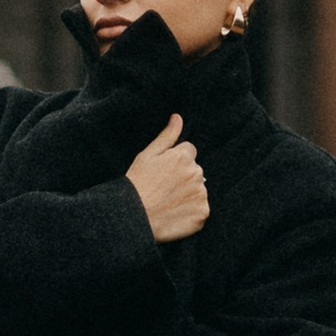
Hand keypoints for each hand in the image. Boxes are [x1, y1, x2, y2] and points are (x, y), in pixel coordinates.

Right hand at [127, 113, 208, 244]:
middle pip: (195, 171)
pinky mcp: (202, 214)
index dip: (175, 162)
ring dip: (188, 195)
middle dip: (184, 177)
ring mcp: (201, 195)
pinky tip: (174, 214)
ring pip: (198, 190)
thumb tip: (178, 117)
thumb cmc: (137, 184)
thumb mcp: (147, 155)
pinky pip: (200, 210)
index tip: (163, 173)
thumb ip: (167, 136)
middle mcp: (197, 174)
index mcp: (184, 157)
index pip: (189, 152)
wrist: (133, 217)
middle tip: (164, 189)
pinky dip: (191, 213)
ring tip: (168, 203)